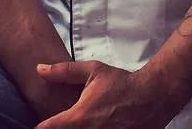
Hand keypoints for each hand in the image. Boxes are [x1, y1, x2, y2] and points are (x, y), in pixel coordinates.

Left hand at [34, 60, 177, 128]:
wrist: (152, 97)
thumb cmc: (121, 83)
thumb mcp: (94, 71)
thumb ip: (65, 71)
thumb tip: (39, 69)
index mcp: (79, 117)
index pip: (47, 128)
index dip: (41, 126)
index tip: (41, 123)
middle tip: (65, 122)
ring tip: (85, 123)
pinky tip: (95, 127)